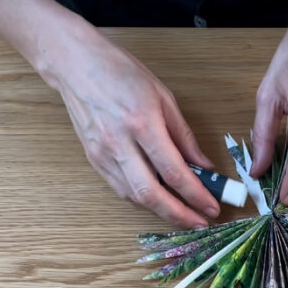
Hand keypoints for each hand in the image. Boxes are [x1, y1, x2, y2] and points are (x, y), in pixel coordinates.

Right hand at [45, 29, 218, 227]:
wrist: (75, 65)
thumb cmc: (120, 72)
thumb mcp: (163, 97)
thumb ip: (184, 136)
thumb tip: (204, 165)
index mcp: (142, 123)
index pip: (173, 171)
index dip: (195, 194)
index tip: (212, 207)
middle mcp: (120, 143)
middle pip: (150, 194)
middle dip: (179, 215)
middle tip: (200, 223)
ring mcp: (103, 154)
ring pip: (134, 197)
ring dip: (161, 211)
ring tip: (185, 214)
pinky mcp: (93, 159)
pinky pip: (121, 189)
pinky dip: (142, 199)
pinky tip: (159, 200)